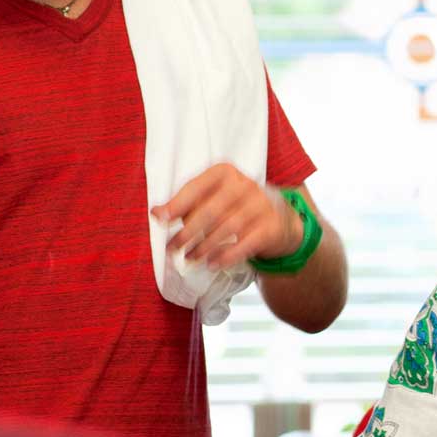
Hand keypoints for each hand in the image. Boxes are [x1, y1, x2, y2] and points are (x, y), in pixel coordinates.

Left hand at [151, 163, 303, 268]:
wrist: (280, 219)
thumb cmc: (236, 207)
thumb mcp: (214, 197)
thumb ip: (188, 203)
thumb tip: (157, 213)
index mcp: (225, 173)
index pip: (196, 187)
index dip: (177, 204)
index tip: (160, 219)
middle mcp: (245, 185)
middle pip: (211, 210)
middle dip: (188, 231)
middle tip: (173, 247)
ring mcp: (261, 205)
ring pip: (228, 228)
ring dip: (205, 246)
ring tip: (190, 258)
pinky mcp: (272, 226)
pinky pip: (246, 243)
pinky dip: (227, 255)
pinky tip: (213, 264)